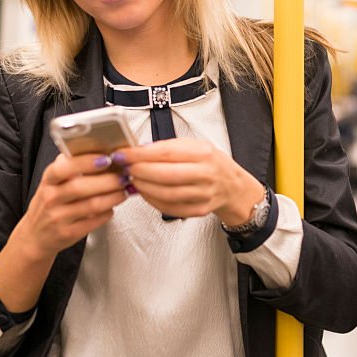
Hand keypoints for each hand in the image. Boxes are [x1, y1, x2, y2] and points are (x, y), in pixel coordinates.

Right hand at [16, 153, 128, 258]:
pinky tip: (112, 207)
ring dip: (113, 197)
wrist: (35, 236)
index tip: (105, 158)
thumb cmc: (49, 204)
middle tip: (123, 176)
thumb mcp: (52, 183)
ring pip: (92, 205)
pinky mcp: (69, 233)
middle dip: (107, 180)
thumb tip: (94, 148)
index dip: (85, 162)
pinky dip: (107, 213)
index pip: (63, 168)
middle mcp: (51, 198)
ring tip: (123, 191)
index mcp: (48, 181)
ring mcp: (59, 217)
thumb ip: (69, 167)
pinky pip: (94, 221)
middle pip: (81, 187)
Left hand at [115, 137, 263, 223]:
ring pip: (166, 193)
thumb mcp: (196, 146)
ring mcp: (203, 194)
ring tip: (133, 180)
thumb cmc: (211, 163)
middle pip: (165, 175)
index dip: (141, 154)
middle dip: (140, 171)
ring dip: (144, 187)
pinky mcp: (198, 210)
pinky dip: (153, 200)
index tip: (124, 154)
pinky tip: (146, 193)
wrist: (232, 186)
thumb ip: (169, 147)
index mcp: (203, 153)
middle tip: (126, 168)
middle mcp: (205, 174)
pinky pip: (170, 207)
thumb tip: (140, 150)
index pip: (166, 152)